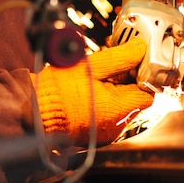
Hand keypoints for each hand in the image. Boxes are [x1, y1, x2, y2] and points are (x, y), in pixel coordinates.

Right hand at [32, 38, 152, 145]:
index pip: (148, 92)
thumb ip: (118, 58)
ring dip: (117, 90)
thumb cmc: (58, 92)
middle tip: (115, 64)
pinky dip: (106, 101)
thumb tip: (139, 49)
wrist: (35, 115)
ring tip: (100, 75)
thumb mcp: (91, 66)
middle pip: (136, 99)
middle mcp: (117, 124)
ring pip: (123, 106)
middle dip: (129, 80)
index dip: (144, 75)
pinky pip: (110, 114)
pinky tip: (92, 88)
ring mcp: (107, 131)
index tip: (134, 62)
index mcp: (119, 108)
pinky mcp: (97, 133)